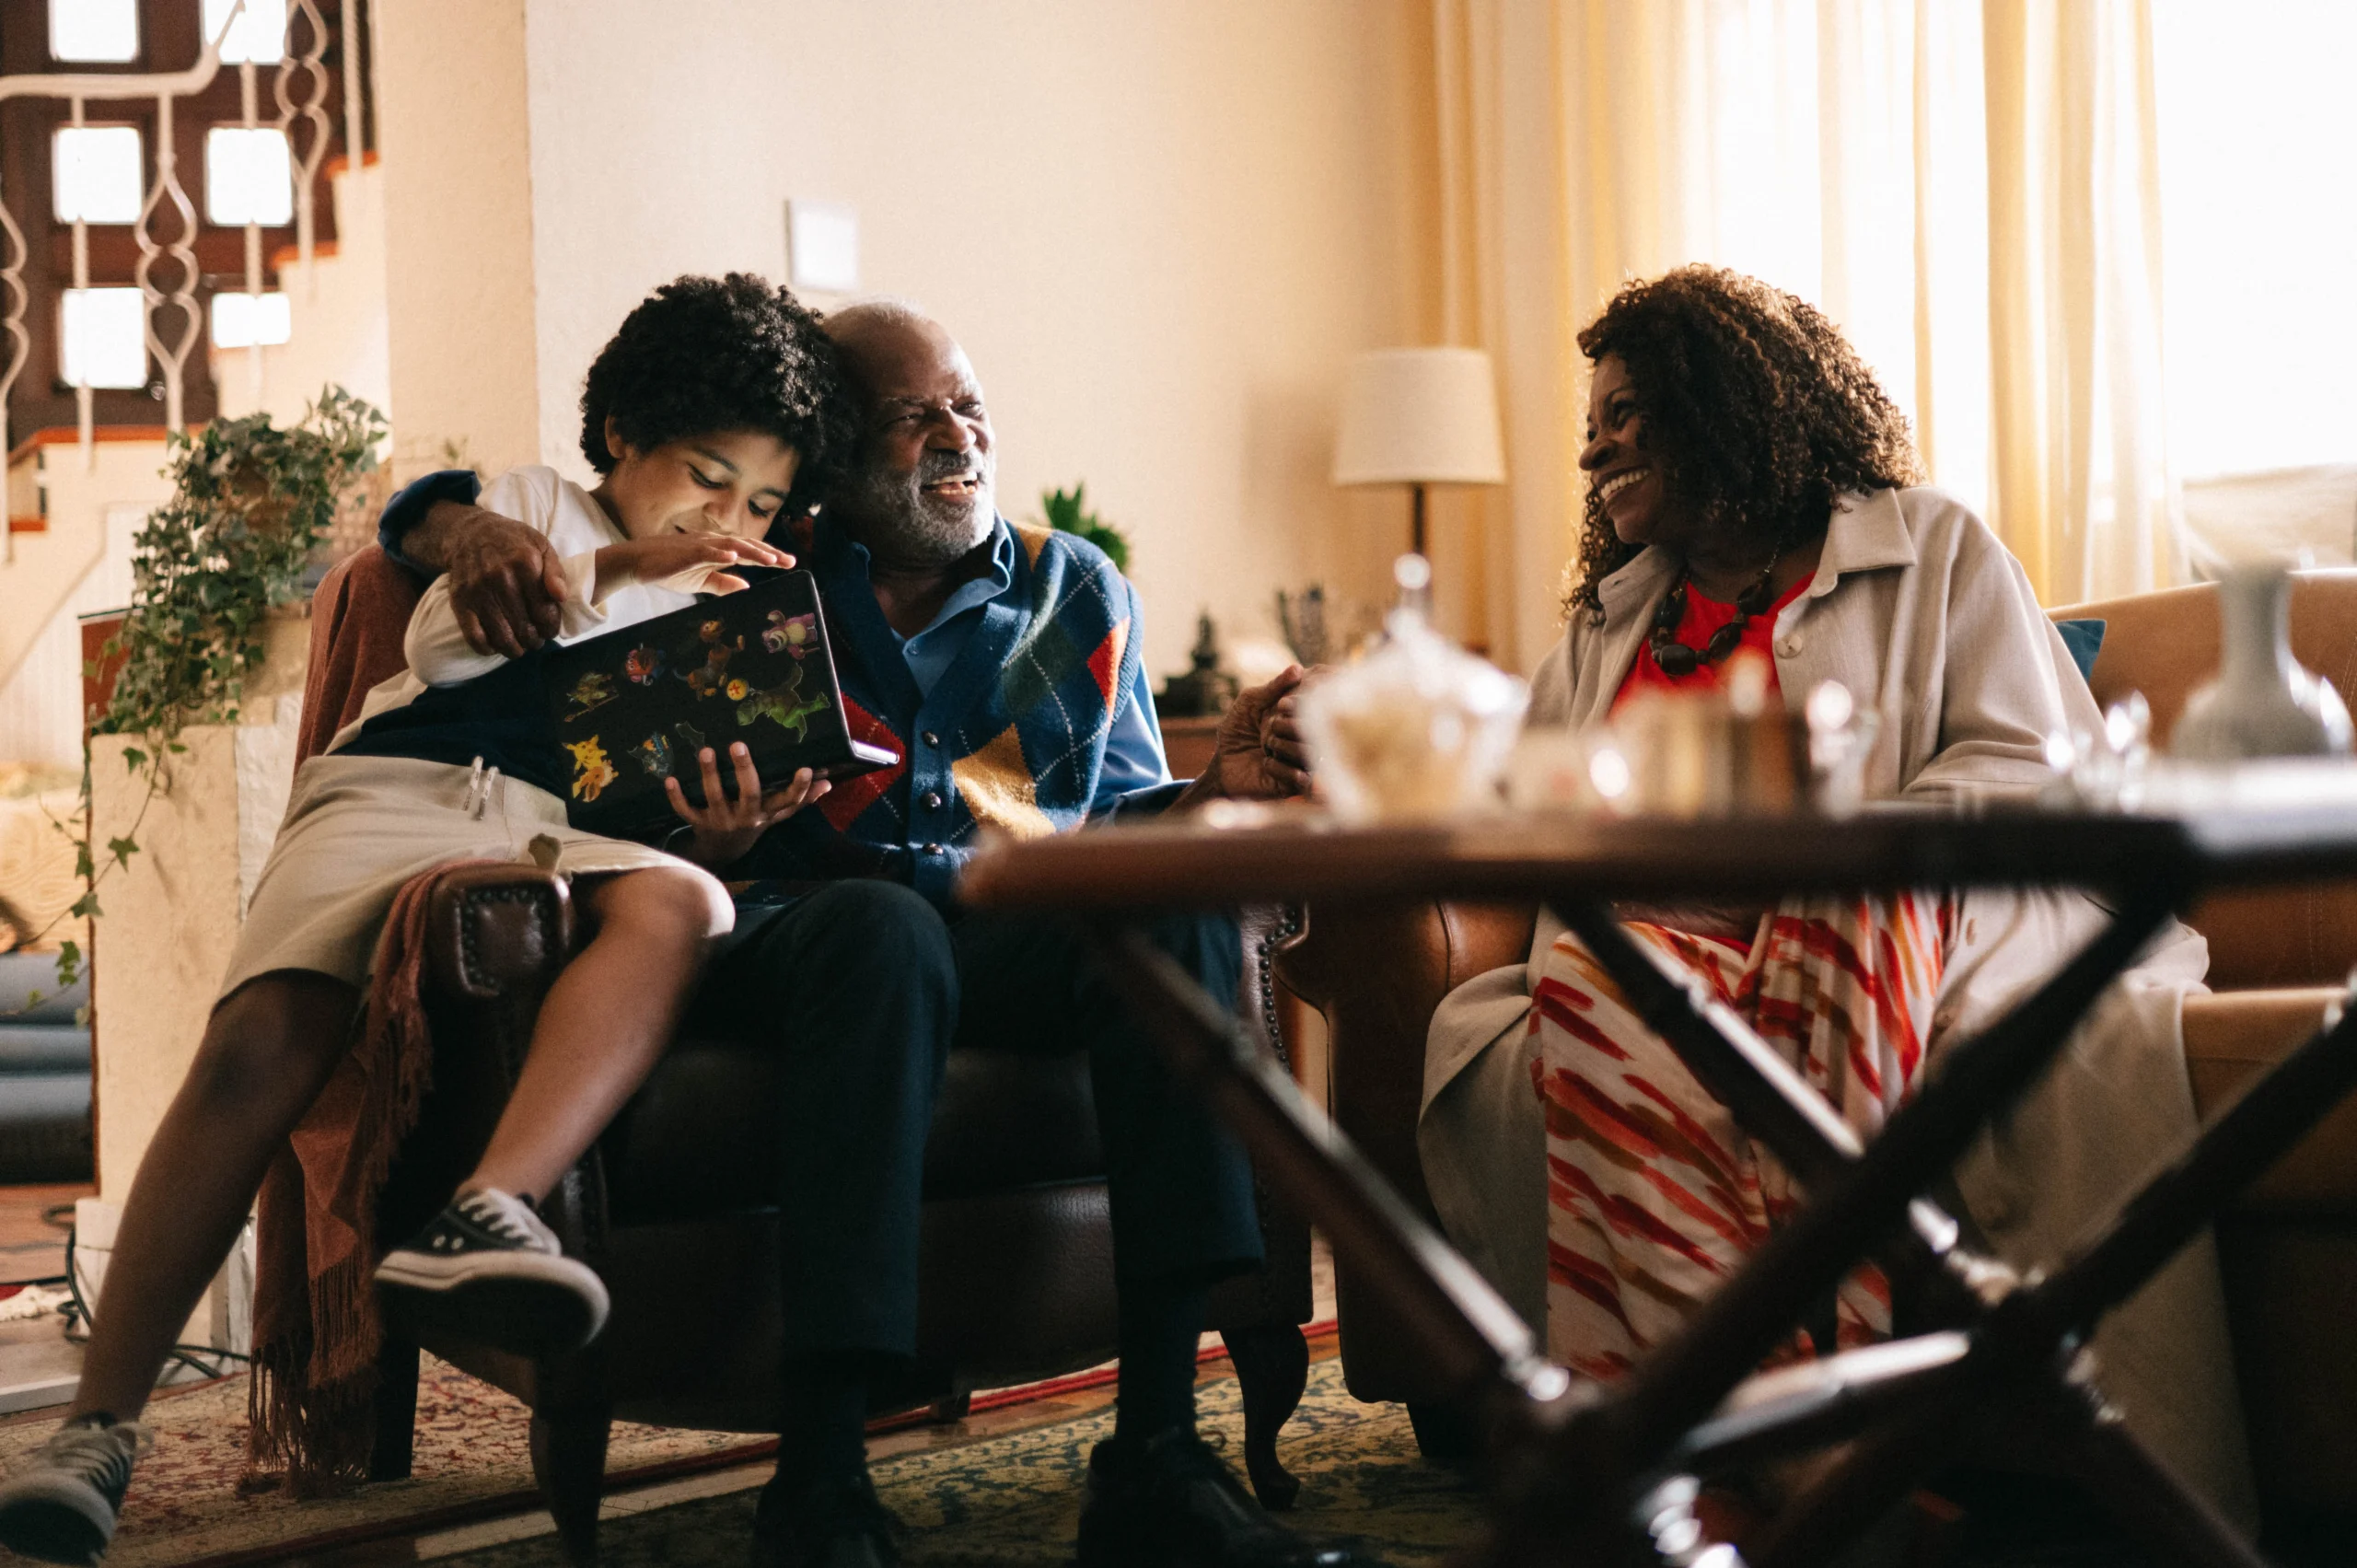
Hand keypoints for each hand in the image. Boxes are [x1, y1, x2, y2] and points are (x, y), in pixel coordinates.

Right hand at [440, 505, 570, 657]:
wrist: (469, 533)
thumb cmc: (512, 541)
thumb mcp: (541, 545)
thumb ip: (555, 571)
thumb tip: (561, 597)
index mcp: (524, 564)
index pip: (544, 612)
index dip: (550, 627)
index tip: (550, 629)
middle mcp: (500, 578)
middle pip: (524, 627)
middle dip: (534, 641)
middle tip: (536, 640)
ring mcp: (478, 591)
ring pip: (501, 636)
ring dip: (515, 649)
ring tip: (520, 647)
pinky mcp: (460, 601)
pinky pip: (474, 635)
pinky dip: (487, 648)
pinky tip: (496, 647)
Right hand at [596, 534, 794, 597]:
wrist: (637, 563)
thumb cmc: (669, 569)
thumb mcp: (701, 580)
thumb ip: (724, 583)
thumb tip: (747, 587)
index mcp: (718, 550)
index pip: (749, 551)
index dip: (770, 556)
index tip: (789, 563)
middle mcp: (713, 543)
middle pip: (746, 545)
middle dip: (769, 553)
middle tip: (789, 561)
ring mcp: (699, 545)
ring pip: (730, 545)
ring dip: (752, 551)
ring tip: (770, 559)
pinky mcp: (684, 552)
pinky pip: (704, 551)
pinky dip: (719, 553)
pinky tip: (733, 557)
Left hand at [666, 744, 829, 867]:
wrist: (723, 852)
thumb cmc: (754, 822)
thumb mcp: (777, 813)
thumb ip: (800, 799)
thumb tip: (827, 781)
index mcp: (768, 813)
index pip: (789, 802)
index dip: (800, 788)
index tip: (806, 769)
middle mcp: (747, 817)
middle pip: (750, 794)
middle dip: (745, 770)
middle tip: (738, 744)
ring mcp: (722, 821)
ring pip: (716, 798)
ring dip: (710, 775)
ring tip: (706, 751)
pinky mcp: (700, 824)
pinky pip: (687, 811)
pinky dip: (677, 797)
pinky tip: (670, 779)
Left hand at [1182, 665, 1310, 806]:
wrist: (1222, 765)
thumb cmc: (1236, 731)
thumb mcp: (1249, 703)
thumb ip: (1273, 687)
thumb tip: (1298, 668)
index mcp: (1301, 716)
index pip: (1317, 705)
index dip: (1299, 703)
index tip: (1280, 705)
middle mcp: (1307, 737)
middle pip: (1316, 728)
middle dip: (1287, 725)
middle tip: (1269, 727)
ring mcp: (1304, 761)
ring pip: (1311, 751)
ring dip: (1282, 746)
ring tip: (1266, 746)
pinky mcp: (1296, 784)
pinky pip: (1301, 777)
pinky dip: (1280, 768)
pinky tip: (1266, 764)